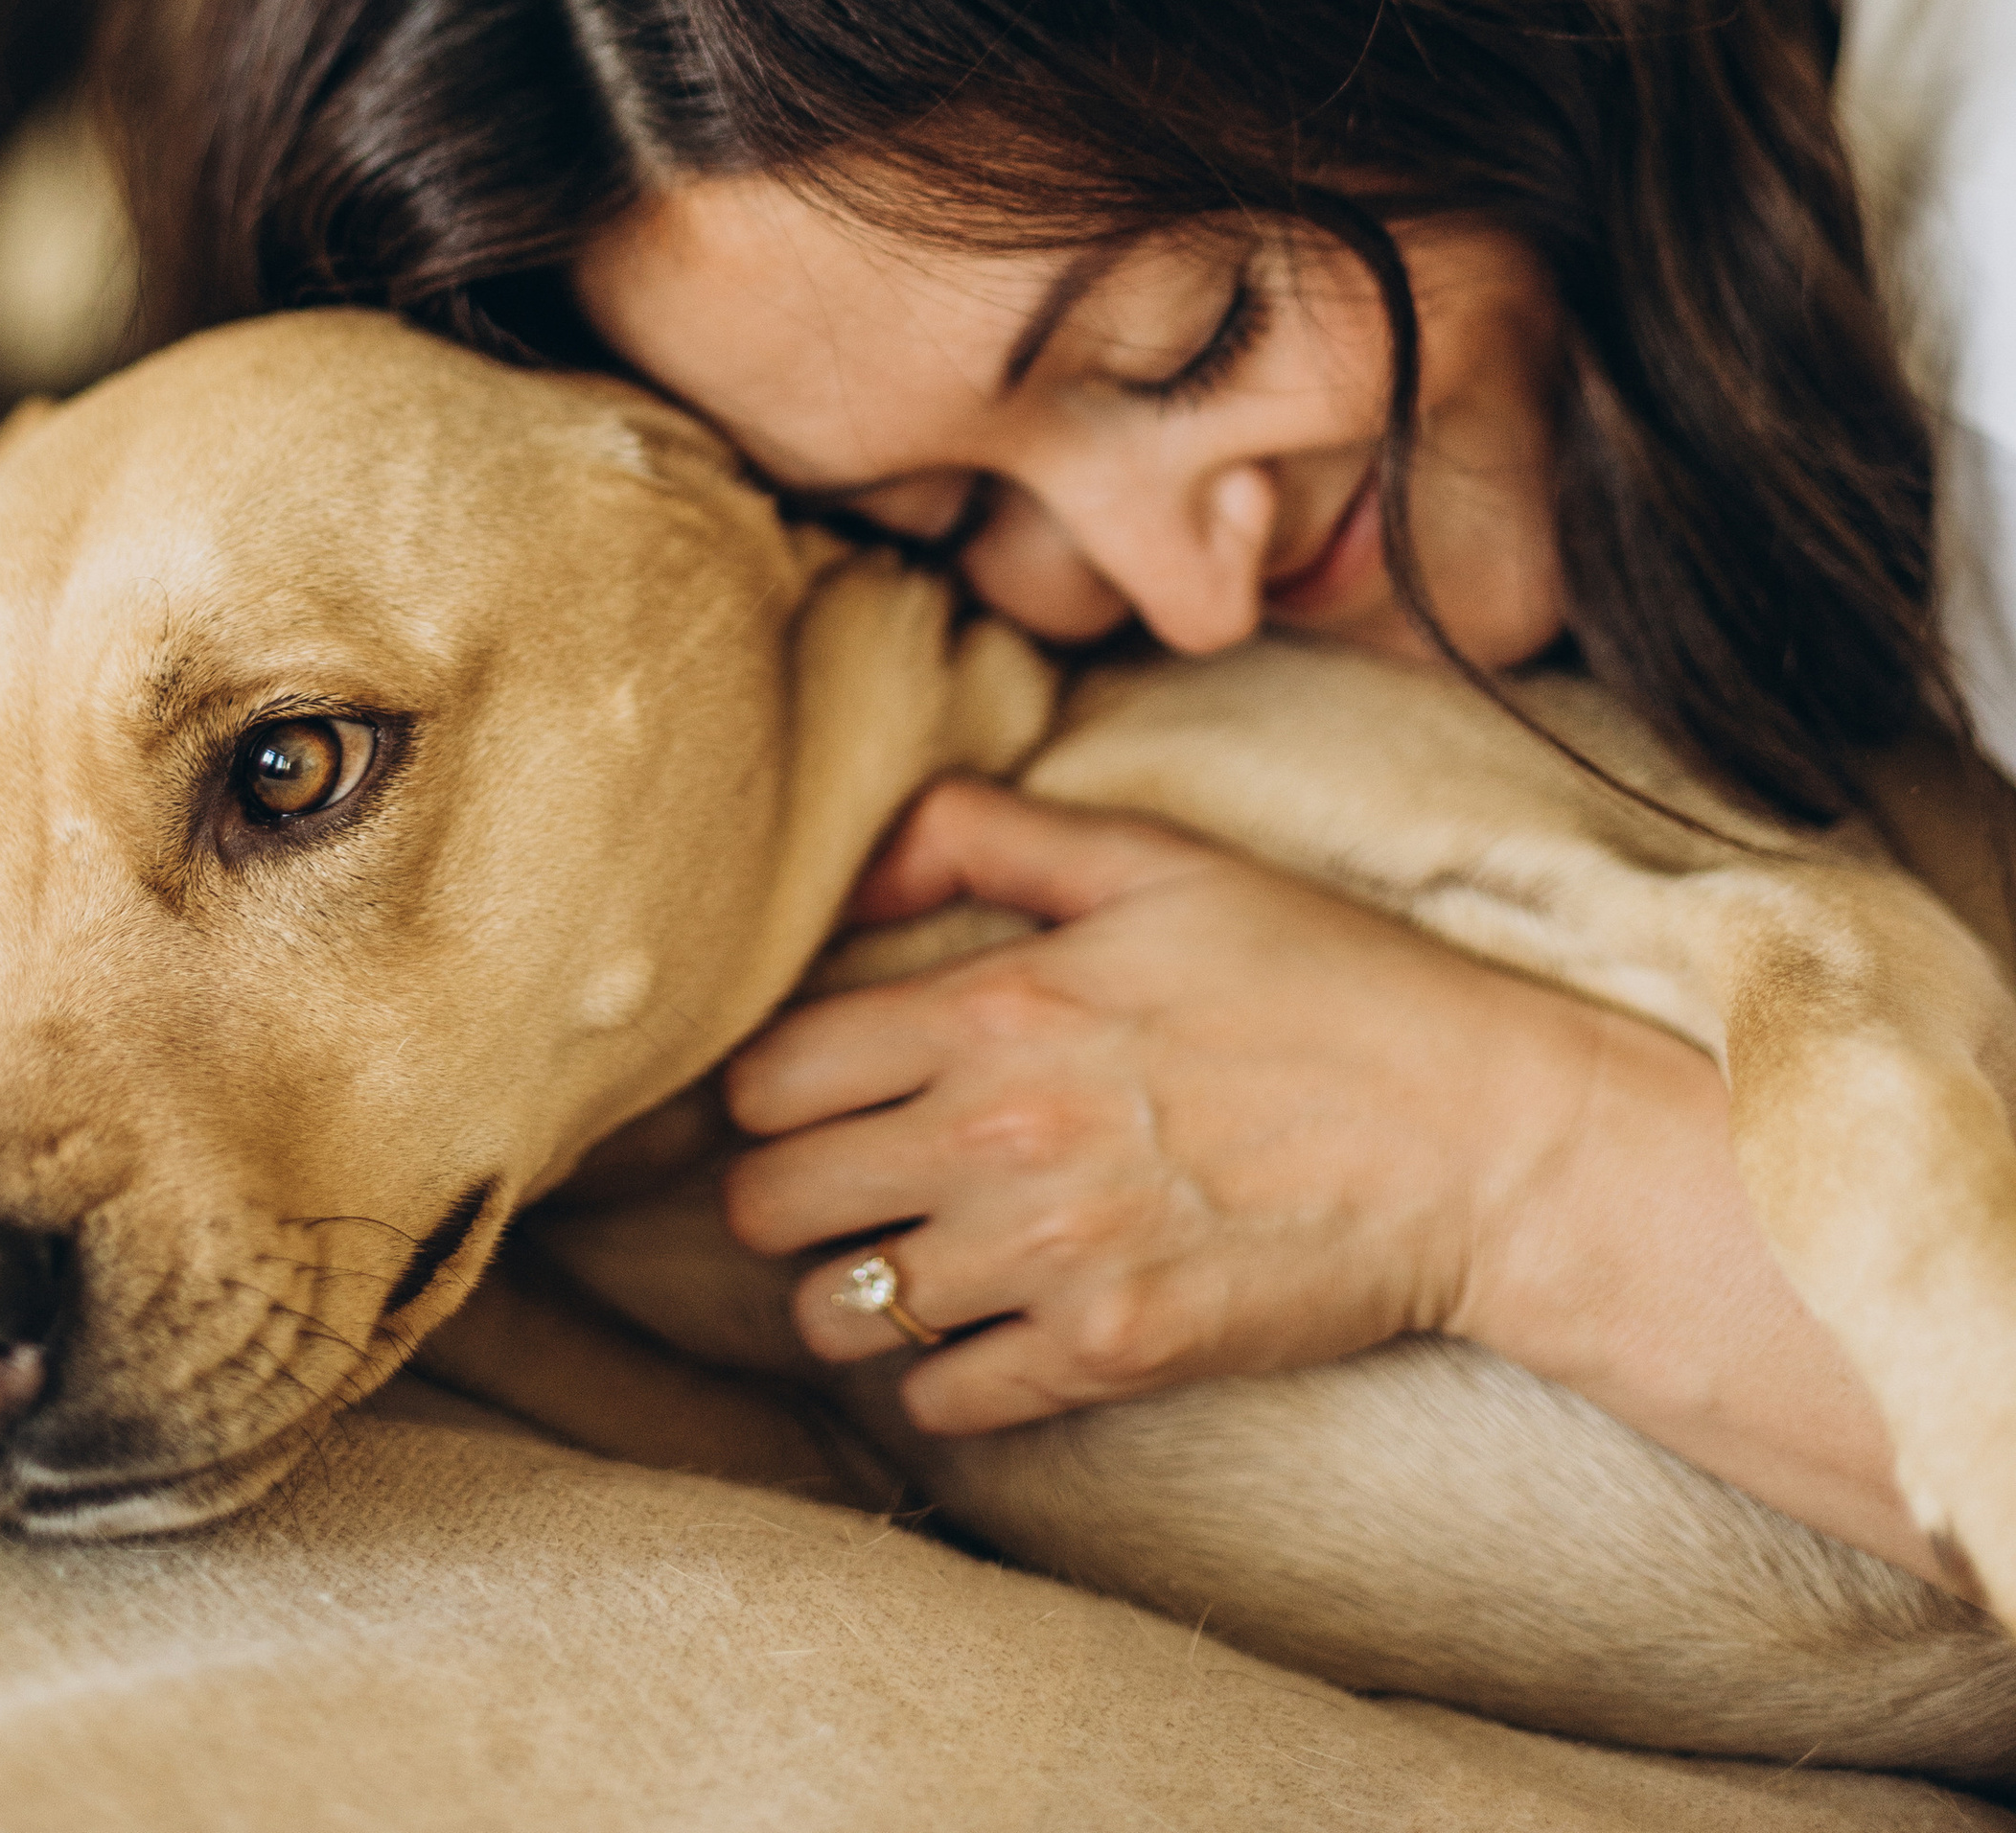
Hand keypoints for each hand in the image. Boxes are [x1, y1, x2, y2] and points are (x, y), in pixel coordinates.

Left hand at [722, 775, 1611, 1438]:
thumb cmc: (1319, 980)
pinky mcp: (1111, 1354)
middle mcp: (999, 1139)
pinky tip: (984, 1331)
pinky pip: (942, 1404)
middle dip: (782, 1192)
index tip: (803, 1094)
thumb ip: (984, 834)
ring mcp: (1052, 1258)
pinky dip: (939, 1378)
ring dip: (851, 1291)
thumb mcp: (1156, 860)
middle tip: (837, 1182)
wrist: (1476, 1134)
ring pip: (840, 1314)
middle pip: (769, 1204)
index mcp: (996, 1007)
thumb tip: (855, 868)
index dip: (763, 1090)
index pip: (767, 1077)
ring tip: (904, 1260)